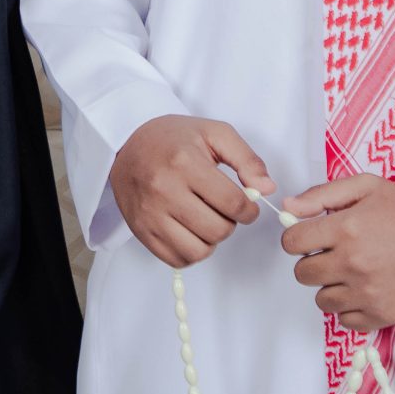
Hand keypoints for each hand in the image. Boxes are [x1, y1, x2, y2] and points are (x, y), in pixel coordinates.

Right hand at [108, 115, 275, 267]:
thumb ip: (247, 159)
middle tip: (222, 209)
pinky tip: (190, 231)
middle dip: (230, 223)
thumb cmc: (174, 138)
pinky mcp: (141, 231)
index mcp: (185, 163)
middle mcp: (164, 190)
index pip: (233, 203)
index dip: (250, 209)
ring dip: (211, 240)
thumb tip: (267, 189)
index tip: (247, 205)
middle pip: (218, 230)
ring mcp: (150, 214)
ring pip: (199, 251)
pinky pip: (177, 259)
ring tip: (206, 220)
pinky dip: (191, 251)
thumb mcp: (215, 133)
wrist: (127, 143)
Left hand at [280, 174, 394, 334]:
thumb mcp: (368, 187)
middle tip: (336, 253)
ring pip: (321, 299)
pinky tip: (364, 290)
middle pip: (303, 273)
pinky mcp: (381, 315)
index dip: (299, 237)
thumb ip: (323, 194)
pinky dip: (349, 308)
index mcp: (346, 229)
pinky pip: (344, 320)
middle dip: (314, 261)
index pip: (292, 242)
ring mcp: (366, 293)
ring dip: (331, 286)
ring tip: (353, 272)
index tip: (313, 236)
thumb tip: (288, 207)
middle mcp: (352, 263)